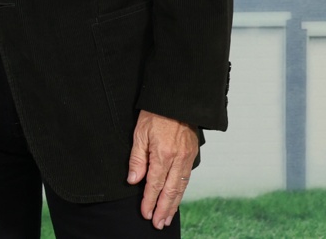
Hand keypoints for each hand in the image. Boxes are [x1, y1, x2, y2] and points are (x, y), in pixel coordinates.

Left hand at [127, 109, 198, 229]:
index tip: (145, 213)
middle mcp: (178, 159)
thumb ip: (137, 159)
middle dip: (163, 209)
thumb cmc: (155, 114)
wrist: (177, 101)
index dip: (149, 201)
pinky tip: (176, 199)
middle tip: (158, 224)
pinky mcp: (192, 156)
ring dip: (173, 205)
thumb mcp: (139, 133)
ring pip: (180, 188)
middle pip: (170, 191)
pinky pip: (186, 179)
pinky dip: (181, 192)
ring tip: (167, 218)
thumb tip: (134, 180)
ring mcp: (187, 158)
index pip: (154, 184)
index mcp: (163, 154)